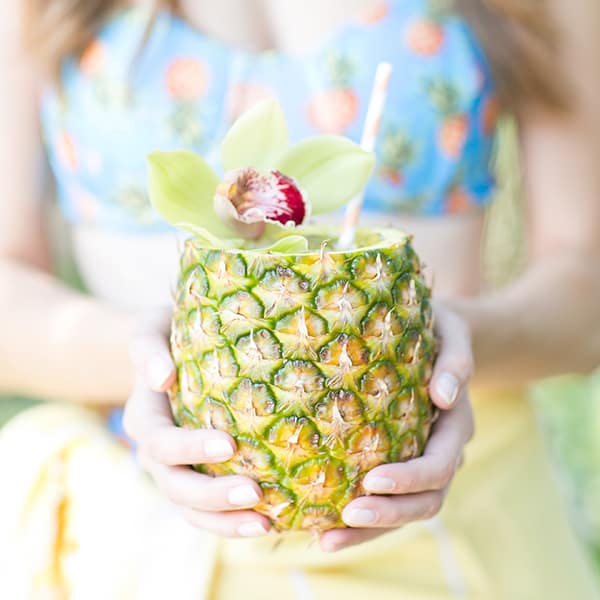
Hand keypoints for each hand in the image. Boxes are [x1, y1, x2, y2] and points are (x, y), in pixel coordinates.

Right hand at [123, 309, 271, 537]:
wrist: (170, 354)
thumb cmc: (168, 334)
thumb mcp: (152, 329)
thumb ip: (148, 348)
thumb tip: (161, 378)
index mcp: (143, 417)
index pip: (161, 442)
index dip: (190, 449)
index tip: (228, 445)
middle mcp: (153, 451)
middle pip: (174, 485)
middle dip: (212, 496)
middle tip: (254, 493)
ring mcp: (172, 470)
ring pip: (190, 509)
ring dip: (224, 521)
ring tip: (265, 524)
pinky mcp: (195, 477)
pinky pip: (207, 510)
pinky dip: (231, 521)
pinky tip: (269, 521)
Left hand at [320, 302, 474, 551]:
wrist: (437, 334)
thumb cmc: (439, 328)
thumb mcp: (451, 331)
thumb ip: (456, 359)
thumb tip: (445, 396)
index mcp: (456, 423)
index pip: (438, 465)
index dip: (409, 479)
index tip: (370, 481)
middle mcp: (443, 450)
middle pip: (426, 500)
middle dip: (388, 514)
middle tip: (346, 517)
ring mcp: (423, 460)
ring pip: (406, 511)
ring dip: (370, 531)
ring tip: (326, 540)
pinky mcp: (401, 461)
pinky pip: (387, 498)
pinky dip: (362, 521)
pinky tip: (325, 526)